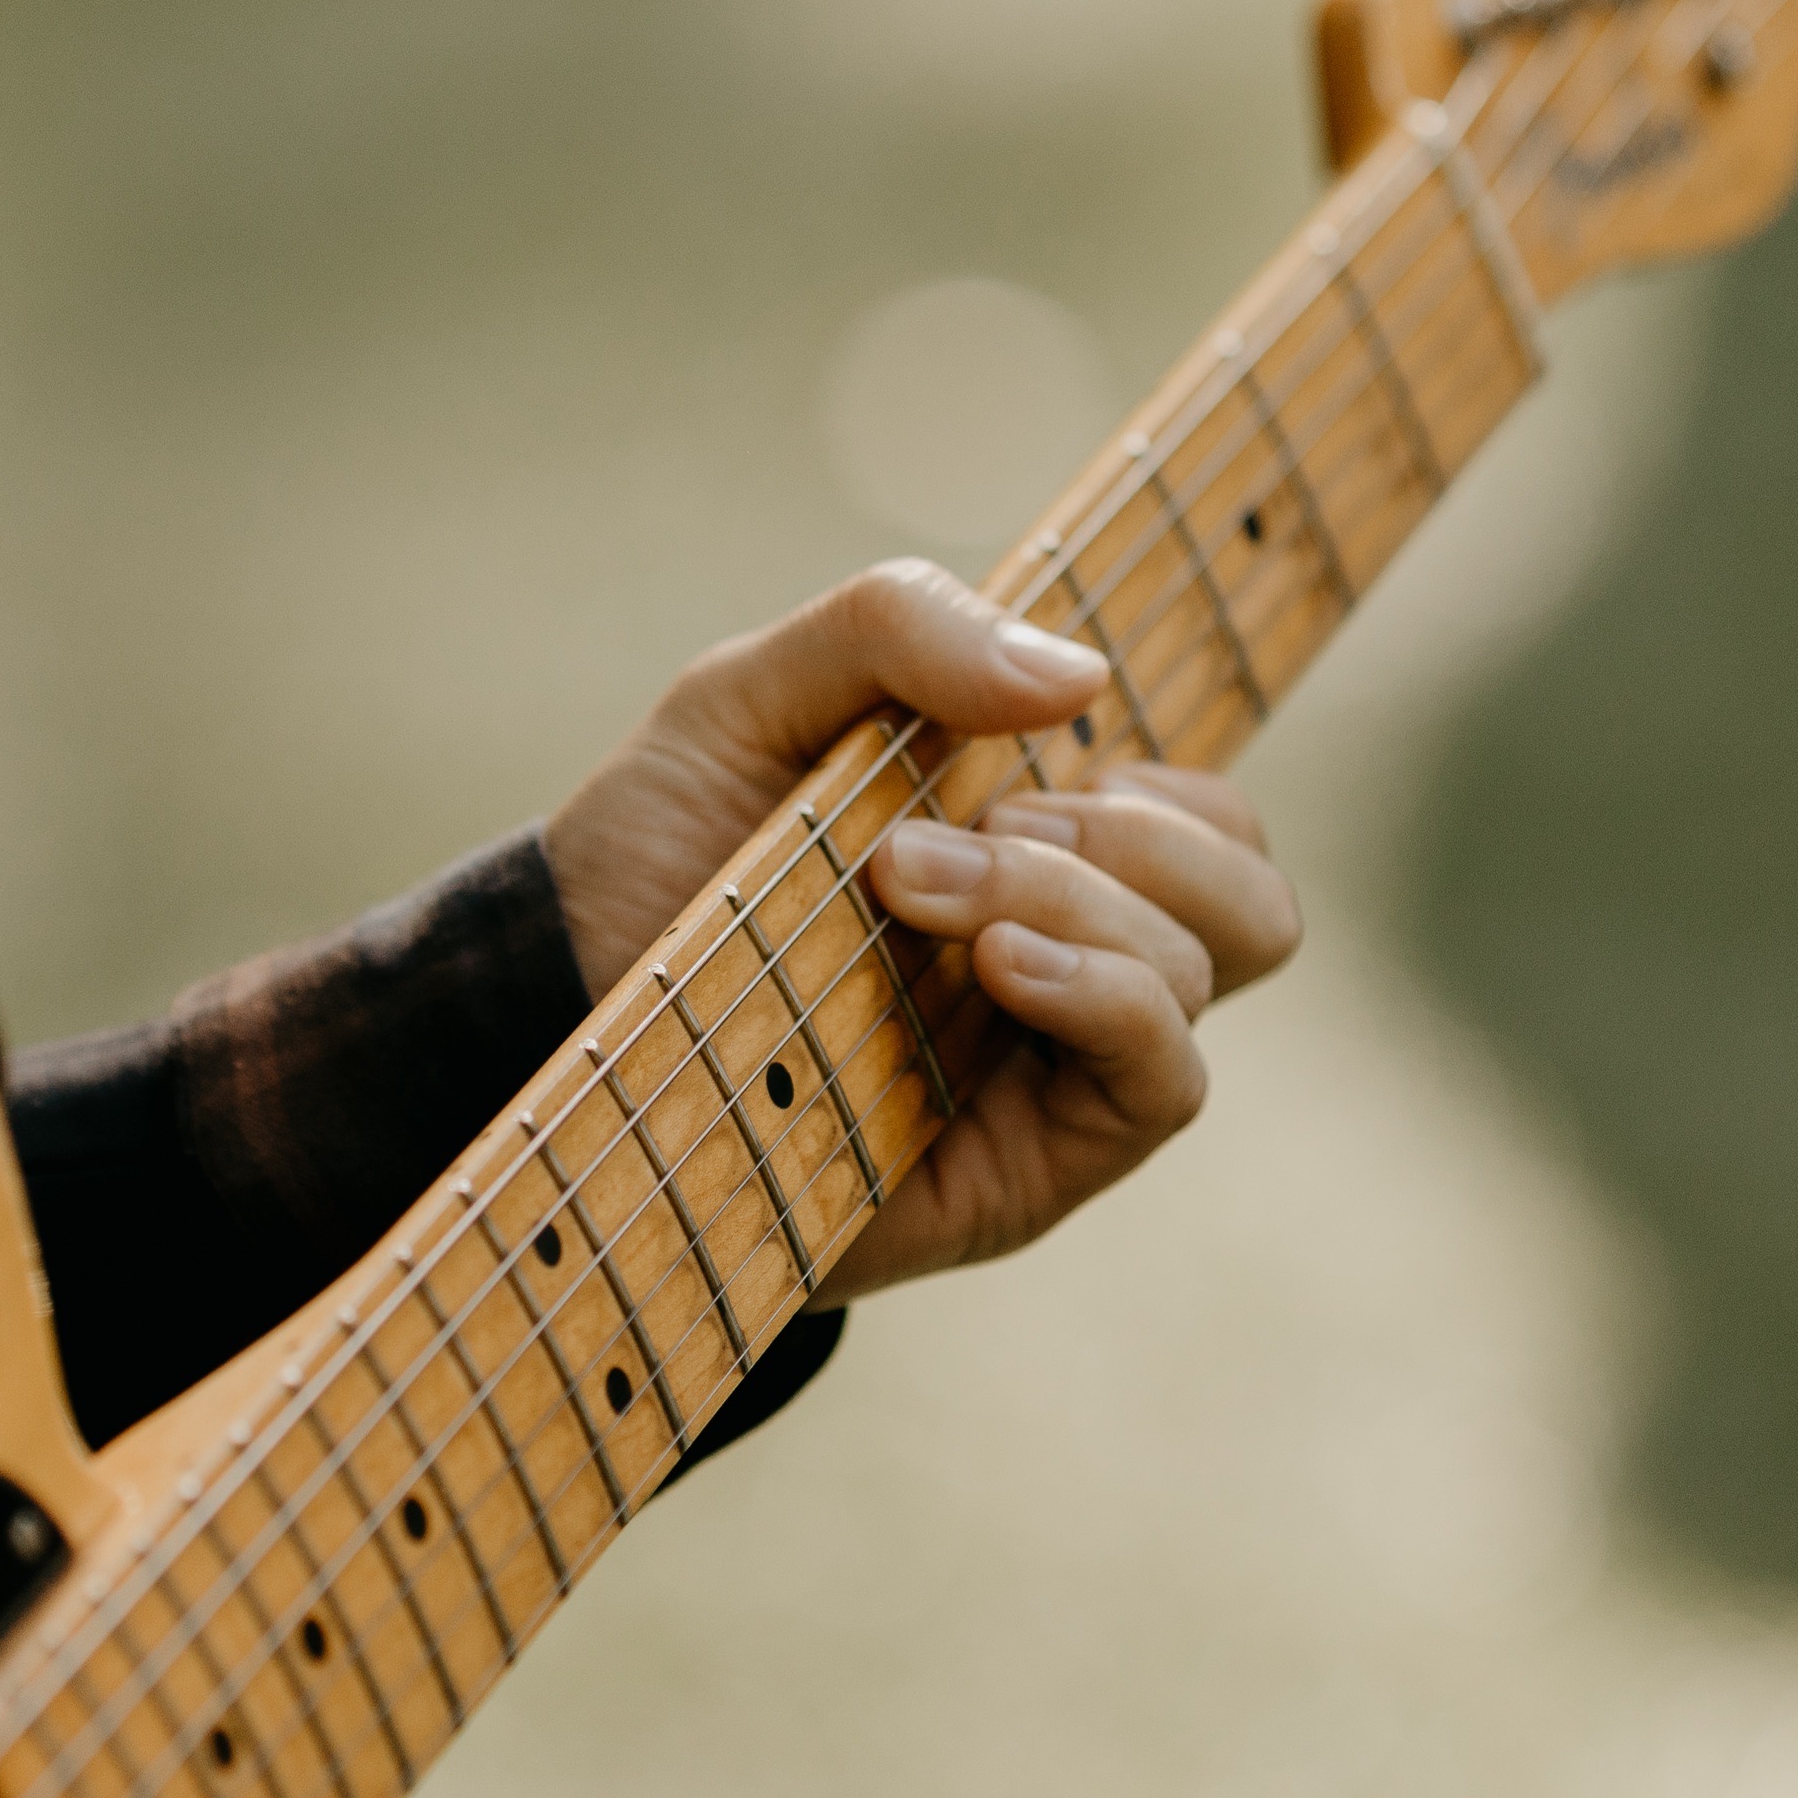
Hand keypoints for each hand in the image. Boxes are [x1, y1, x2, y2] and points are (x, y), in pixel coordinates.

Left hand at [542, 558, 1299, 1305]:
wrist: (548, 1005)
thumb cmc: (656, 853)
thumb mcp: (754, 692)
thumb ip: (904, 628)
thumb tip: (1086, 675)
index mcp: (1038, 853)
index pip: (1208, 817)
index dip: (1167, 778)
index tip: (1033, 746)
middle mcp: (1069, 964)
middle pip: (1250, 894)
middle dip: (1132, 831)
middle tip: (948, 832)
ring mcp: (1052, 1069)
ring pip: (1210, 966)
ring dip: (1079, 893)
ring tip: (910, 885)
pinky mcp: (1025, 1168)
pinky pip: (1164, 1081)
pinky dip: (1109, 993)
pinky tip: (998, 961)